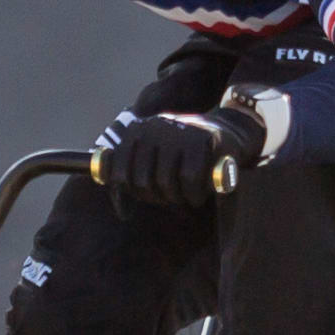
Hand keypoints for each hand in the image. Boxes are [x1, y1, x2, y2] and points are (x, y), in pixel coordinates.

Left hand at [99, 96, 272, 209]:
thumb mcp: (155, 152)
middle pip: (142, 181)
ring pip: (165, 182)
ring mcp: (179, 131)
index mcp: (138, 130)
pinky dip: (194, 194)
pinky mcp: (203, 139)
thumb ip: (130, 164)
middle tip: (169, 198)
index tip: (129, 208)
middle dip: (155, 197)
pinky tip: (198, 194)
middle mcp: (155, 127)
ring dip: (177, 198)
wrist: (229, 132)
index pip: (118, 170)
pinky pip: (190, 180)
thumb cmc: (185, 152)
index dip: (123, 194)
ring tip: (185, 195)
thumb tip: (104, 183)